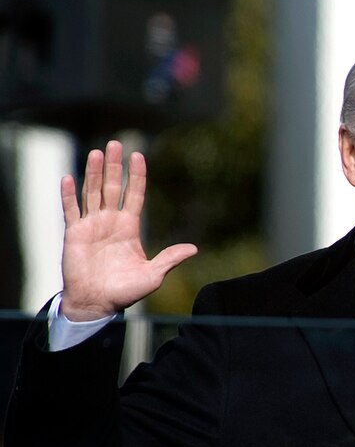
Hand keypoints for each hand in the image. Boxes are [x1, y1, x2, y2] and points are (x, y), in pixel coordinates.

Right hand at [59, 140, 196, 321]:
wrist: (97, 303)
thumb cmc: (125, 292)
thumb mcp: (153, 275)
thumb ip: (170, 259)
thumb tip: (194, 249)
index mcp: (129, 227)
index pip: (134, 194)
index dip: (136, 175)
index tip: (138, 155)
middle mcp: (110, 222)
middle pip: (111, 187)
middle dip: (113, 166)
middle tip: (115, 144)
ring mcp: (91, 225)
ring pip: (92, 192)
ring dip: (92, 172)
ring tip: (96, 152)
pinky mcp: (74, 233)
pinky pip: (70, 210)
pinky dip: (68, 194)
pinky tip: (69, 178)